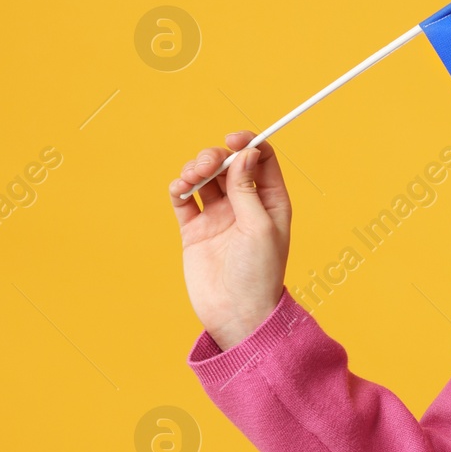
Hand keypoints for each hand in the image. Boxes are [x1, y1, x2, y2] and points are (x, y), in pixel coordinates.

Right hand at [168, 130, 292, 350]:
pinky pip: (184, 200)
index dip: (248, 143)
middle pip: (228, 164)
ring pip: (204, 178)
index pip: (261, 160)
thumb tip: (245, 153)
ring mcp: (218, 217)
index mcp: (270, 201)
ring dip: (195, 169)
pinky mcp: (194, 230)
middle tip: (207, 164)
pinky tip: (179, 189)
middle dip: (215, 156)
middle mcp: (245, 205)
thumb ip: (248, 190)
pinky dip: (179, 188)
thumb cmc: (259, 273)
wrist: (236, 313)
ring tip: (190, 178)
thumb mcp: (259, 227)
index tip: (233, 138)